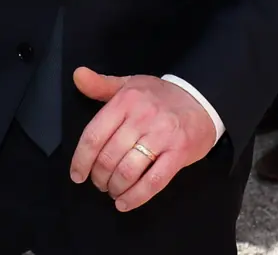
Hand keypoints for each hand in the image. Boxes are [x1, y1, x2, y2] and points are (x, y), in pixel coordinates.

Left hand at [70, 68, 216, 211]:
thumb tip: (77, 75)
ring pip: (128, 171)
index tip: (77, 174)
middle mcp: (142, 117)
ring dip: (115, 188)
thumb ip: (101, 84)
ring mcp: (161, 136)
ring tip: (113, 190)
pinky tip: (125, 202)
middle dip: (99, 177)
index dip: (81, 160)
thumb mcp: (129, 84)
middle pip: (109, 157)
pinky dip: (136, 197)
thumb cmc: (160, 96)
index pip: (94, 135)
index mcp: (126, 100)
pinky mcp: (178, 154)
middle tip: (99, 183)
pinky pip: (153, 182)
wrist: (200, 99)